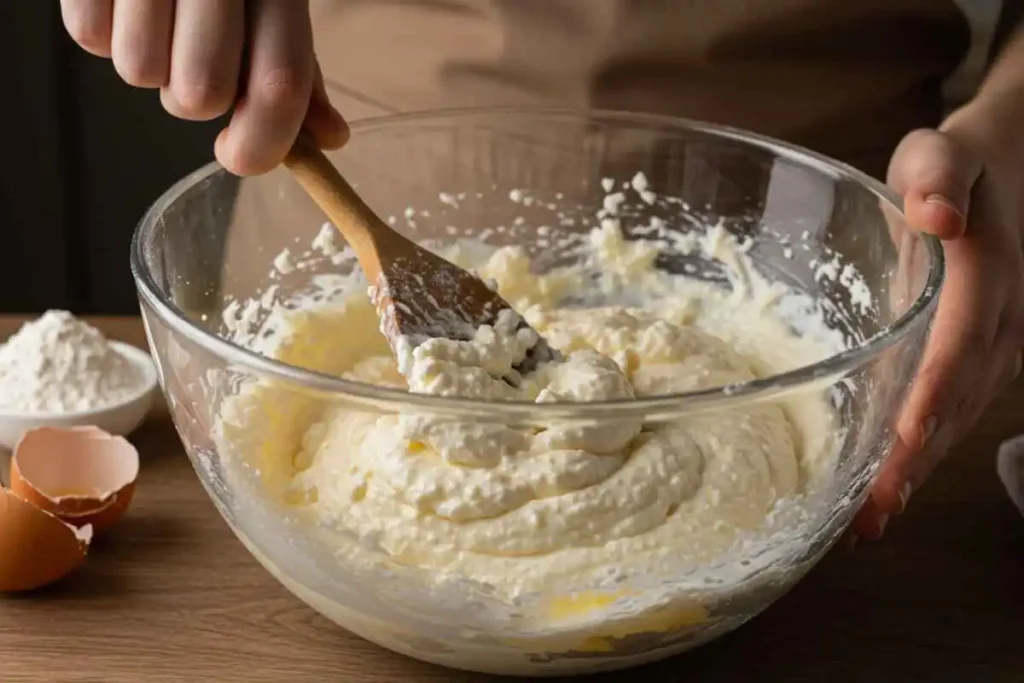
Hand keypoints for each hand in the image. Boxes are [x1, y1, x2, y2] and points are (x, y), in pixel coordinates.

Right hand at [60, 0, 347, 174]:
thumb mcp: (275, 4)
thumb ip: (299, 73)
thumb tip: (330, 139)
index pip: (280, 85)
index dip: (264, 142)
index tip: (240, 156)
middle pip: (201, 94)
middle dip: (195, 98)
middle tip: (194, 56)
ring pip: (140, 72)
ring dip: (150, 63)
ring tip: (160, 19)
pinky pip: (91, 36)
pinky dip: (106, 31)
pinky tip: (126, 1)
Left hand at [852, 126, 1023, 541]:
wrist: (1014, 169)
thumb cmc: (962, 161)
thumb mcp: (946, 149)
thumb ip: (940, 173)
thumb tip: (936, 214)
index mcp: (982, 278)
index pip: (956, 345)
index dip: (932, 394)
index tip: (904, 441)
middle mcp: (995, 324)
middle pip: (954, 401)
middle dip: (913, 461)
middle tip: (869, 516)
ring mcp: (992, 347)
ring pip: (956, 419)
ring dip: (915, 471)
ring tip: (869, 523)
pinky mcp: (978, 358)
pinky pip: (952, 411)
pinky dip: (921, 453)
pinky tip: (887, 487)